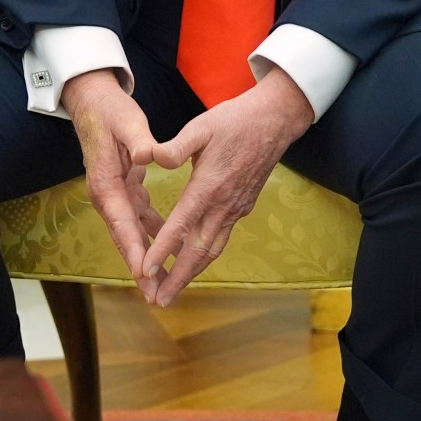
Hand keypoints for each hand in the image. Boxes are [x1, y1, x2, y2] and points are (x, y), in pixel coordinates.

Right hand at [63, 70, 164, 278]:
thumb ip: (139, 140)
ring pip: (132, 232)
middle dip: (139, 267)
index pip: (122, 223)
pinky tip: (168, 246)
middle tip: (155, 294)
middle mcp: (107, 195)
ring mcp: (114, 194)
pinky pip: (139, 218)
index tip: (145, 272)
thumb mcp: (127, 122)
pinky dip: (152, 234)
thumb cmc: (111, 112)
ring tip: (163, 283)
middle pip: (125, 238)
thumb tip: (147, 156)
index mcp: (106, 184)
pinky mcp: (123, 188)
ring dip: (147, 256)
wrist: (93, 102)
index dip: (134, 248)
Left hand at [140, 69, 314, 305]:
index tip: (144, 271)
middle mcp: (223, 204)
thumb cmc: (236, 120)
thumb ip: (173, 147)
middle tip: (158, 301)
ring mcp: (236, 208)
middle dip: (177, 278)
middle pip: (199, 251)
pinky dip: (205, 256)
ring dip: (192, 273)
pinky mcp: (242, 206)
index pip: (180, 226)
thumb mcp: (201, 126)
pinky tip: (193, 261)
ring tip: (173, 292)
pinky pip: (221, 238)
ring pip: (213, 249)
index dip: (161, 251)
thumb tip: (148, 157)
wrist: (276, 120)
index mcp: (209, 186)